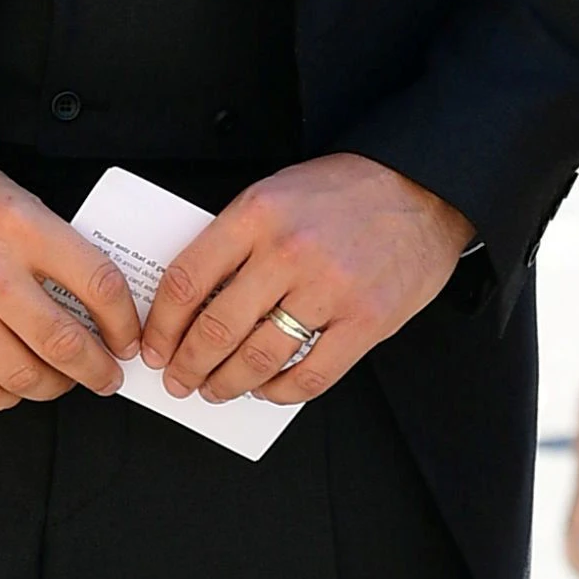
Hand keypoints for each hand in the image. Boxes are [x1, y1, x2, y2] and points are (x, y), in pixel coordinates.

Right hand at [0, 145, 142, 412]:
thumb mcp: (13, 197)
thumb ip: (52, 244)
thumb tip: (93, 299)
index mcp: (21, 226)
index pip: (98, 284)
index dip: (123, 321)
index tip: (128, 337)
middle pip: (64, 343)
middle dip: (98, 370)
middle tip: (108, 375)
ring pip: (22, 376)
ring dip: (54, 387)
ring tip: (62, 380)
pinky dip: (5, 396)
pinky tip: (14, 383)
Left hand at [138, 151, 475, 405]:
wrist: (422, 186)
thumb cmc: (348, 189)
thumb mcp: (279, 191)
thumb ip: (238, 239)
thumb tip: (195, 301)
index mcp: (259, 213)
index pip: (187, 281)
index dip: (162, 325)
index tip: (156, 346)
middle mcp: (289, 252)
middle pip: (216, 328)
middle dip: (188, 365)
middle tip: (180, 379)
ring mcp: (330, 289)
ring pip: (257, 358)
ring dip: (227, 384)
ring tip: (216, 389)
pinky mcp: (366, 320)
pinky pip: (310, 375)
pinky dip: (279, 392)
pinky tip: (267, 388)